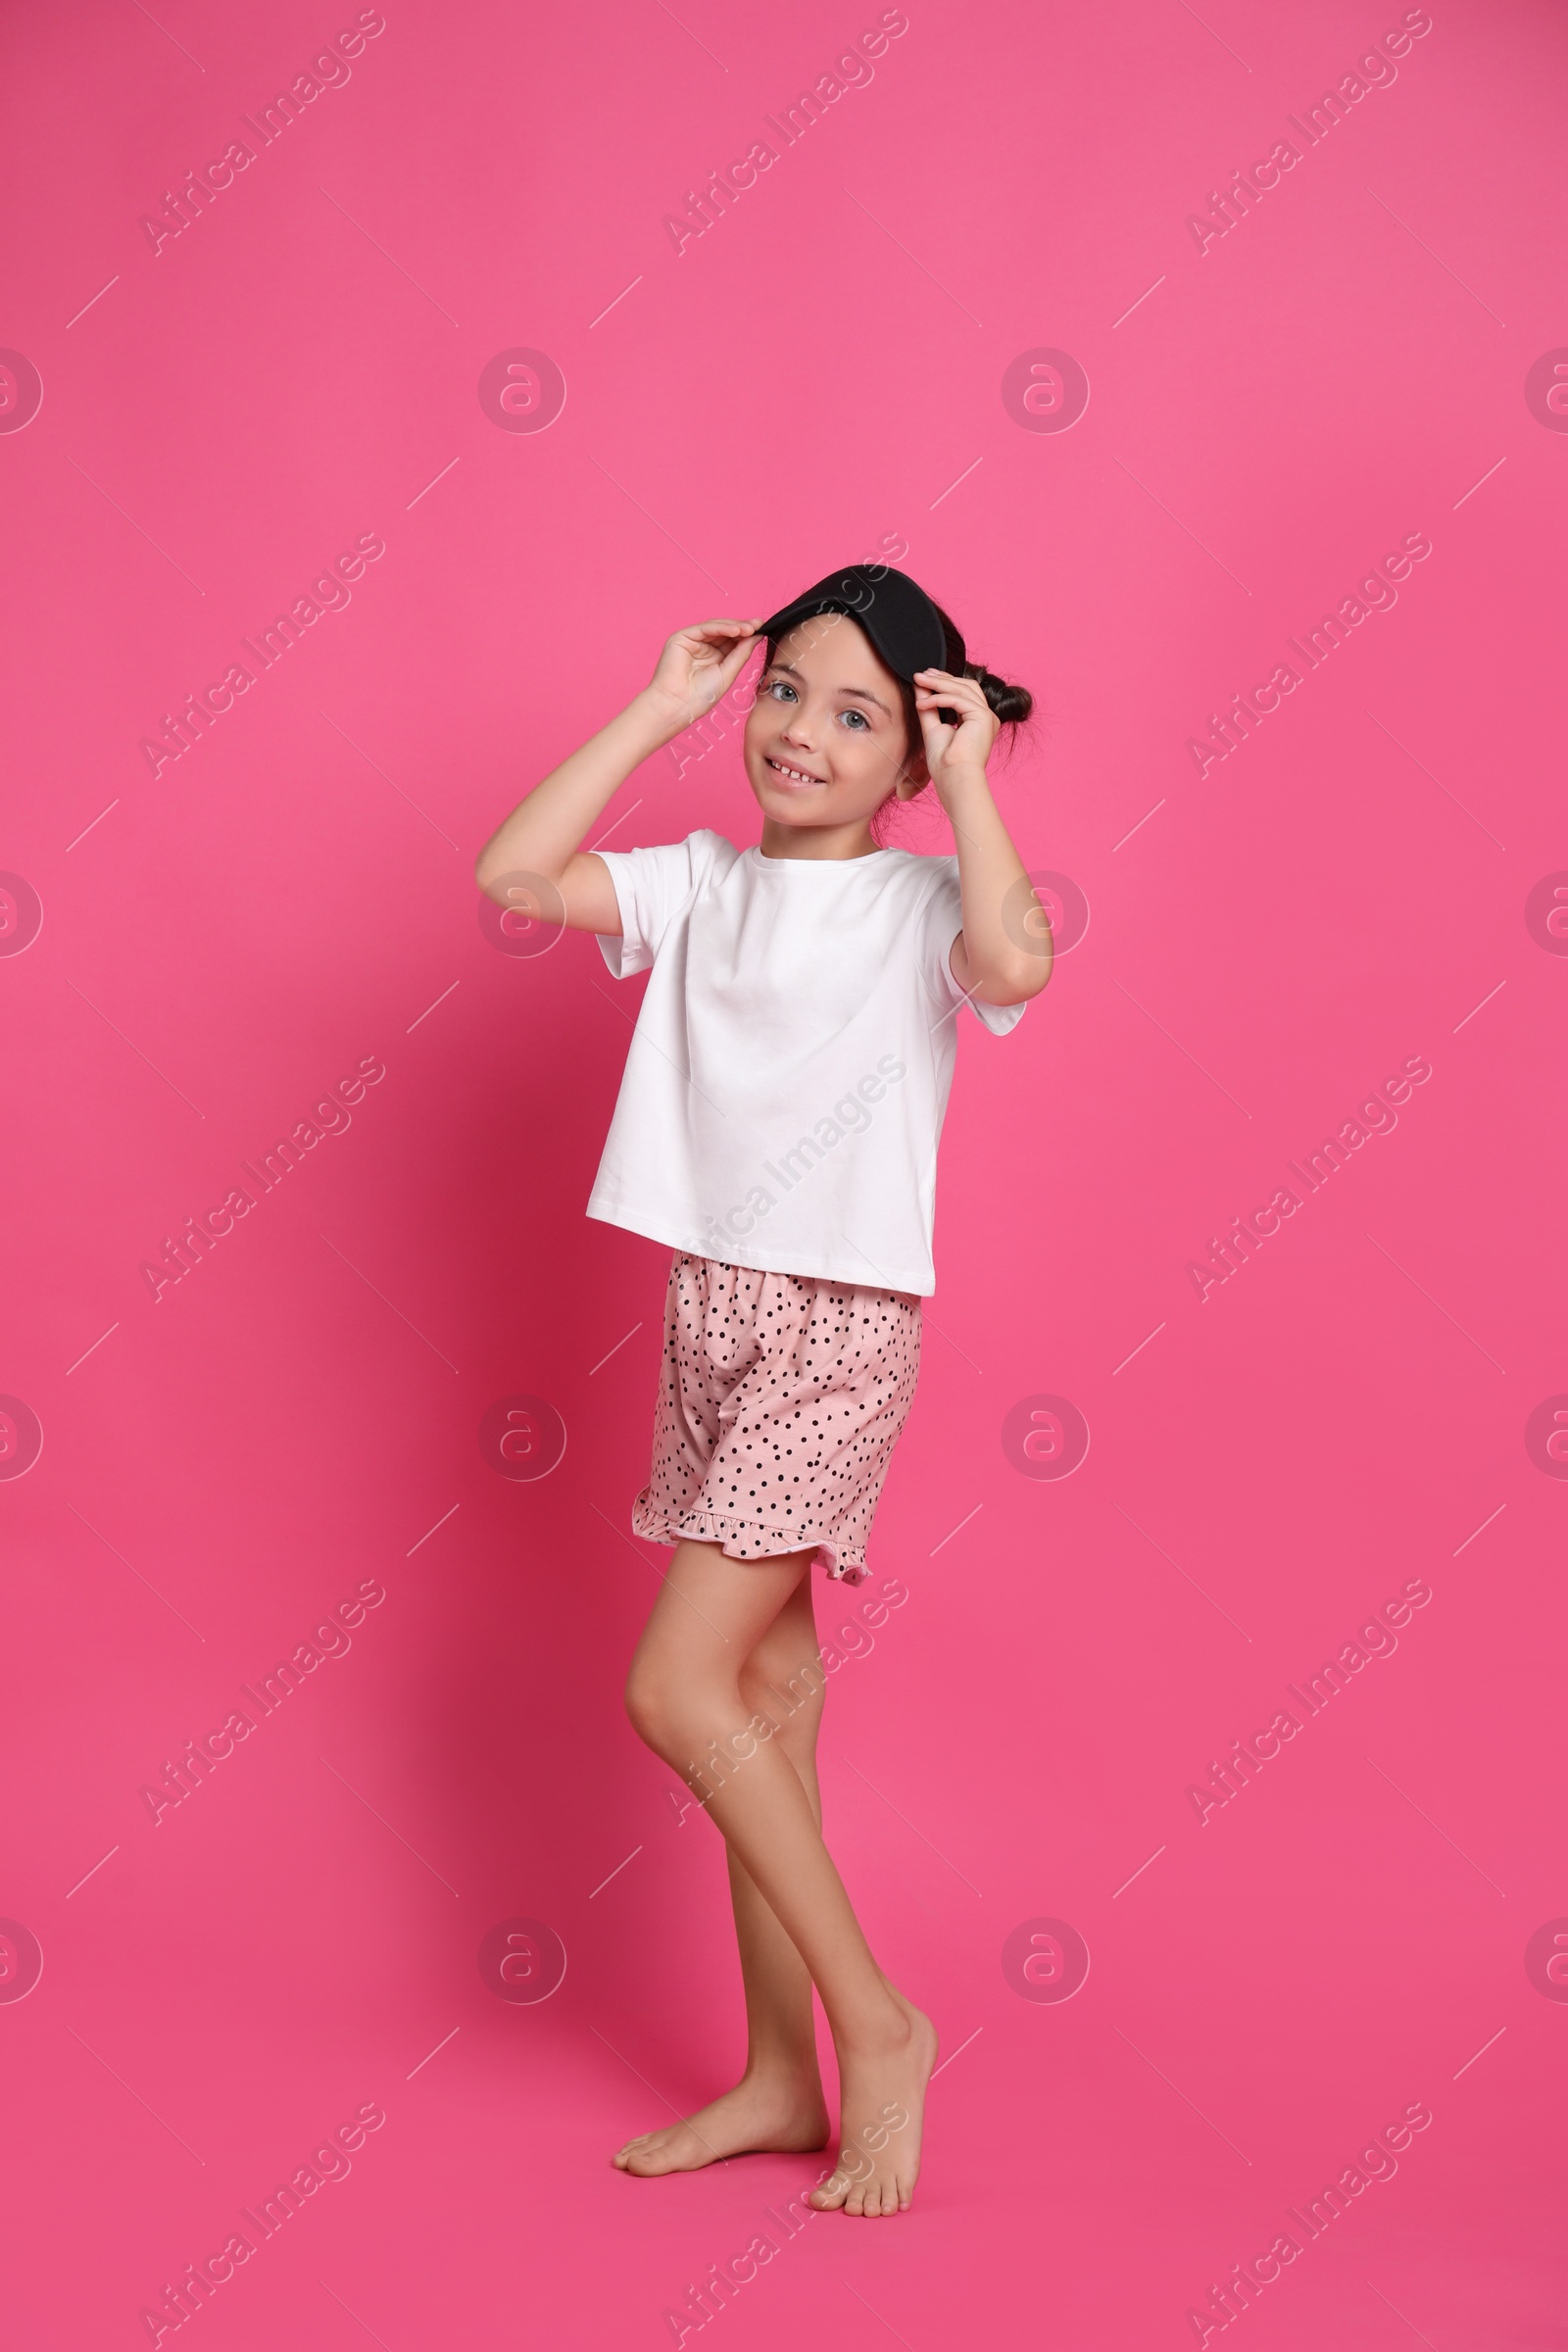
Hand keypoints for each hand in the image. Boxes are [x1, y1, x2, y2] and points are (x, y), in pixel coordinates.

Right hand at [645, 618, 761, 735]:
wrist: (678, 705)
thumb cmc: (699, 697)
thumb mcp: (728, 673)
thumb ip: (741, 654)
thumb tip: (756, 637)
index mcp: (714, 658)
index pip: (733, 641)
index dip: (747, 635)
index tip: (763, 630)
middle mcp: (703, 648)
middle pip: (726, 631)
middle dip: (743, 627)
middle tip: (759, 625)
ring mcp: (692, 641)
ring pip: (716, 627)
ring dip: (735, 626)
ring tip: (750, 628)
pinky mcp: (681, 638)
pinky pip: (705, 628)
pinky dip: (721, 627)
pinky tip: (736, 630)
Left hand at [912, 669, 998, 802]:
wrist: (954, 779)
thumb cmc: (945, 764)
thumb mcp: (933, 728)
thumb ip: (929, 707)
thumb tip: (920, 686)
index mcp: (978, 721)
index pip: (964, 693)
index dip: (945, 682)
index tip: (925, 677)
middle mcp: (986, 717)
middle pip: (966, 686)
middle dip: (942, 678)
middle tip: (921, 674)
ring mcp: (987, 717)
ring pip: (962, 689)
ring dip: (938, 684)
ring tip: (918, 681)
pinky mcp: (983, 717)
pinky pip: (958, 700)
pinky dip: (939, 699)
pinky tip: (922, 703)